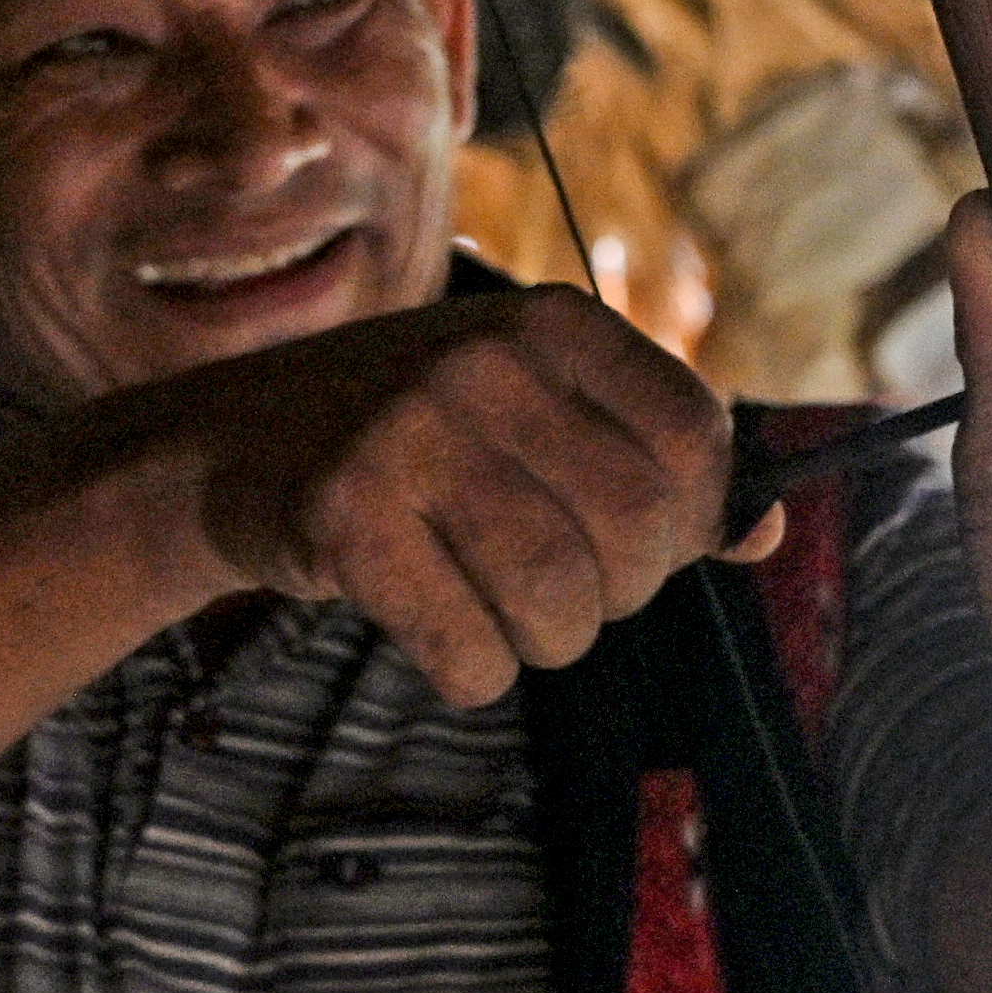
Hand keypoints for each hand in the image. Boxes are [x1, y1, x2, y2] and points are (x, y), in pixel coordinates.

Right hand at [160, 288, 774, 707]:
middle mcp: (482, 360)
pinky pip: (471, 653)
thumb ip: (649, 458)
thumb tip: (765, 532)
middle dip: (614, 593)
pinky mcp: (343, 517)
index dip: (688, 520)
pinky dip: (468, 670)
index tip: (637, 543)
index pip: (695, 440)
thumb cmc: (411, 437)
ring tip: (494, 605)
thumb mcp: (532, 406)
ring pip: (560, 604)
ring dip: (543, 640)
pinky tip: (432, 624)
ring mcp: (407, 433)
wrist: (226, 446)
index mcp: (548, 321)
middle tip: (556, 586)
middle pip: (636, 536)